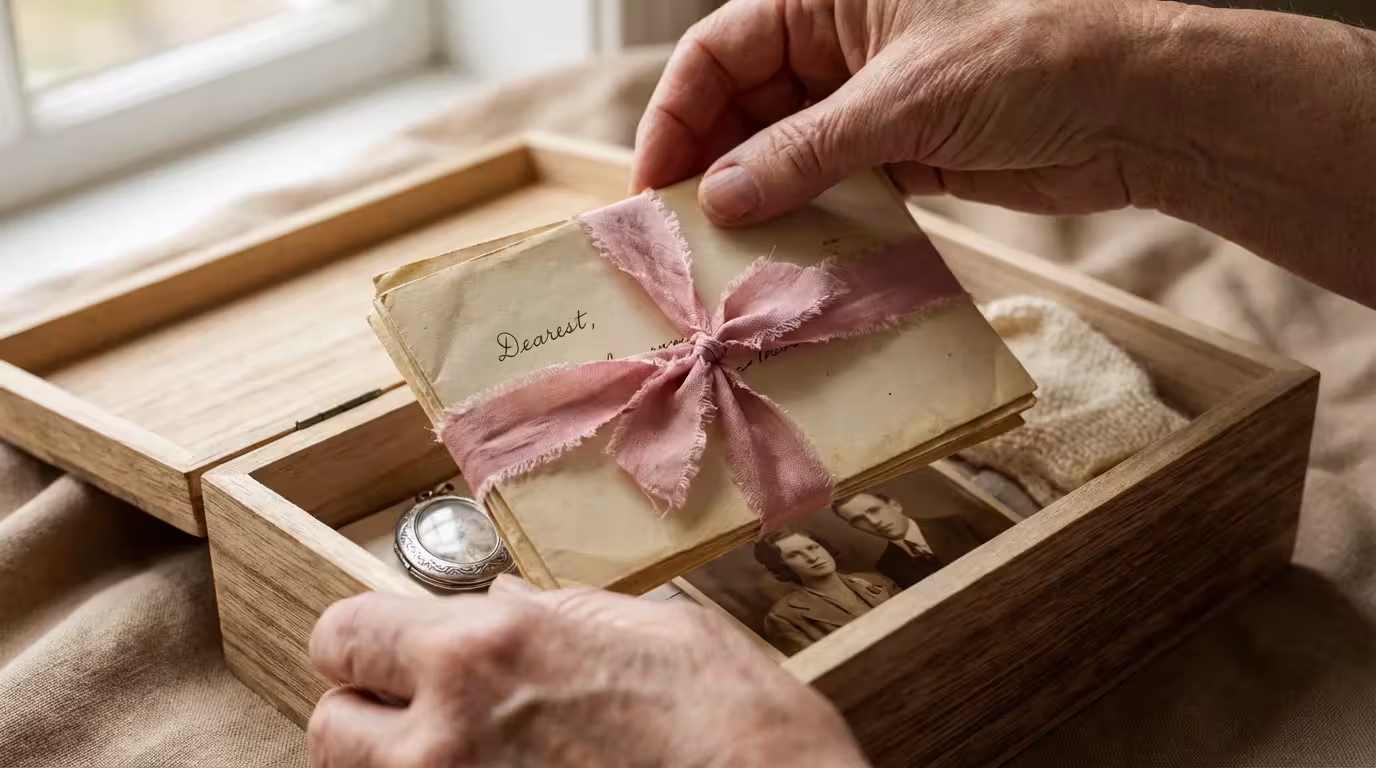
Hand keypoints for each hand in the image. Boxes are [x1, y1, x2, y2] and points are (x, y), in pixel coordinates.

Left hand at [307, 576, 870, 766]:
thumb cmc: (744, 731)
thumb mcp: (661, 632)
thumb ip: (563, 614)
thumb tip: (506, 600)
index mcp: (489, 649)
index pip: (344, 633)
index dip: (366, 642)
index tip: (389, 651)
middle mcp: (448, 739)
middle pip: (329, 728)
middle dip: (369, 716)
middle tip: (425, 714)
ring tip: (476, 756)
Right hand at [633, 0, 1375, 307]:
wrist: (1135, 108)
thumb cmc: (1028, 60)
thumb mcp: (902, 102)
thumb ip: (804, 150)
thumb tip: (719, 197)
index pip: (719, 51)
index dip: (676, 115)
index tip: (652, 184)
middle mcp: (839, 46)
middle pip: (742, 106)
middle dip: (709, 164)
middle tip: (678, 234)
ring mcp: (868, 103)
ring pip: (781, 152)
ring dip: (755, 200)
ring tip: (721, 256)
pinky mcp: (900, 155)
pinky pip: (829, 187)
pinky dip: (804, 218)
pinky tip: (782, 256)